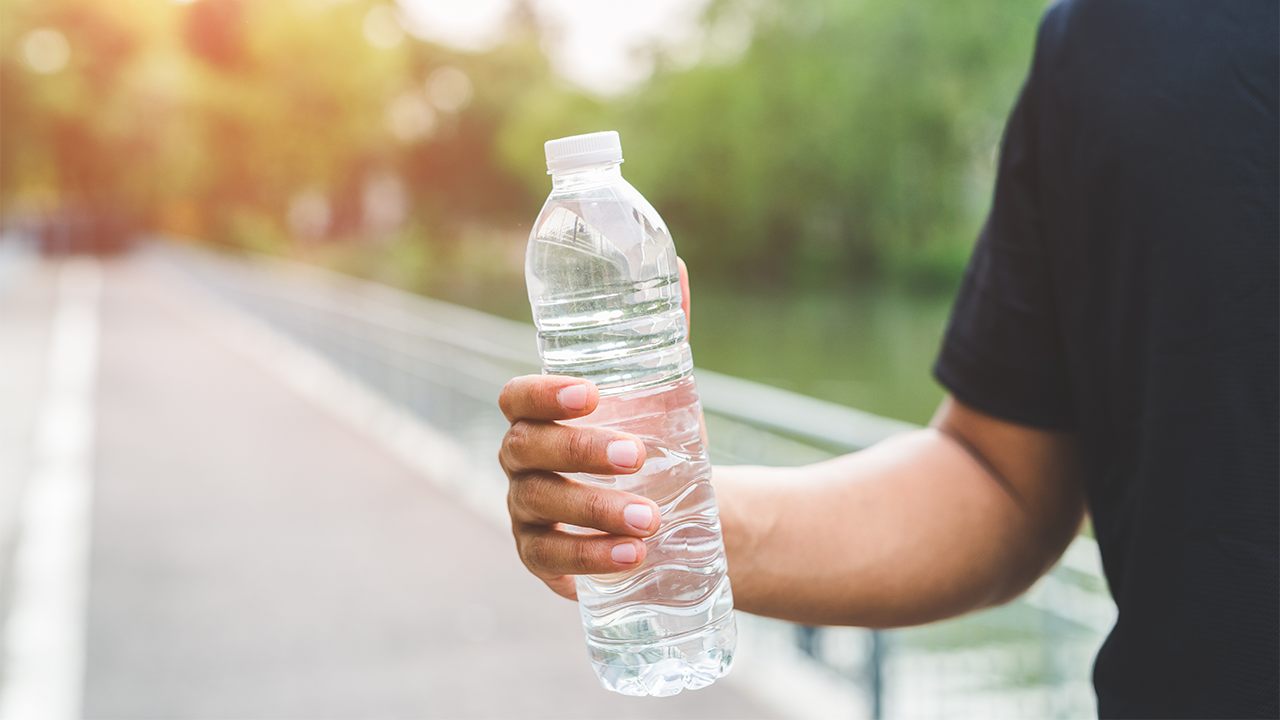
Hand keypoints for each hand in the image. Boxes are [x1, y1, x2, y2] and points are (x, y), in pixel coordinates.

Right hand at [499, 258, 690, 599]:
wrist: (675, 510)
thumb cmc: (656, 440)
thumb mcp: (662, 392)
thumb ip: (664, 335)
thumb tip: (683, 269)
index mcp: (540, 414)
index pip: (517, 397)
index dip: (544, 394)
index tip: (590, 394)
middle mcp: (521, 460)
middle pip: (528, 450)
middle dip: (582, 452)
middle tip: (638, 457)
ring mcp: (525, 511)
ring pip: (541, 506)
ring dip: (595, 510)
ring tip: (653, 519)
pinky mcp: (540, 558)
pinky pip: (551, 560)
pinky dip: (591, 558)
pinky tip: (634, 555)